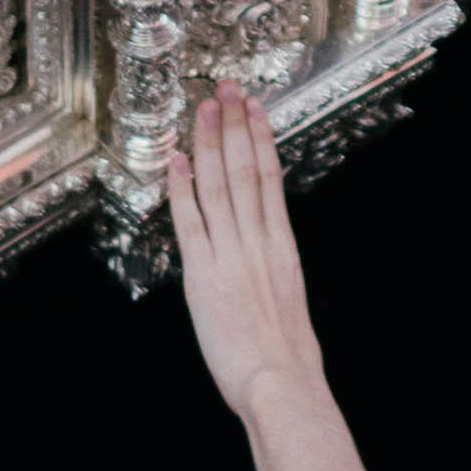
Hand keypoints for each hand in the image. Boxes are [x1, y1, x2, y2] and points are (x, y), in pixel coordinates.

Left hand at [169, 85, 322, 420]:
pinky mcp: (204, 275)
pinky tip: (177, 161)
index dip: (260, 138)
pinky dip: (183, 189)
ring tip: (205, 108)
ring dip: (210, 143)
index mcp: (283, 246)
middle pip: (245, 170)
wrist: (281, 382)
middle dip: (234, 125)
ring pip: (219, 185)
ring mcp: (231, 254)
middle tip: (226, 88)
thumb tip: (270, 269)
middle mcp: (258, 241)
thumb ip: (277, 276)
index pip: (271, 177)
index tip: (254, 108)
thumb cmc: (289, 359)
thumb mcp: (292, 304)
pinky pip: (191, 222)